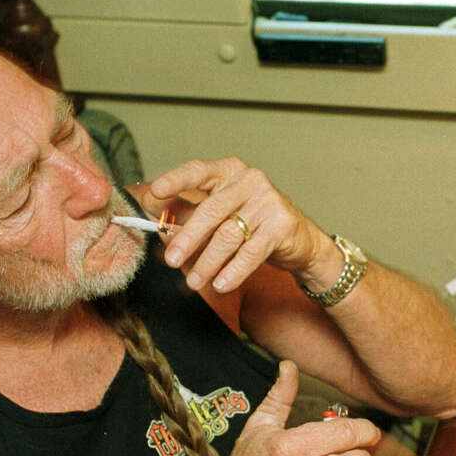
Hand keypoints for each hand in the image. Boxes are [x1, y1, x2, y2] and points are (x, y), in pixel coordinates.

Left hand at [136, 158, 337, 292]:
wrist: (300, 241)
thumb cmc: (253, 225)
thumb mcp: (221, 214)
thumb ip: (189, 214)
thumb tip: (156, 219)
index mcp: (229, 171)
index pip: (198, 171)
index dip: (175, 181)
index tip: (155, 193)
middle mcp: (250, 180)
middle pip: (211, 210)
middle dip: (188, 238)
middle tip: (171, 259)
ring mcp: (268, 201)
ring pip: (229, 235)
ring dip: (208, 262)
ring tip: (194, 282)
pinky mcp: (282, 225)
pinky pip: (251, 252)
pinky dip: (234, 271)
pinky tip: (221, 285)